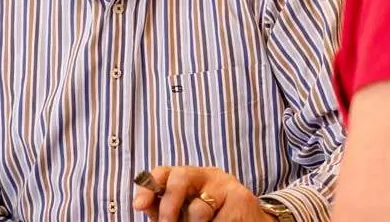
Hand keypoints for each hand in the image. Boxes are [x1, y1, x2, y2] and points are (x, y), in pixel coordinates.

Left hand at [132, 166, 275, 221]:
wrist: (250, 221)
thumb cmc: (212, 217)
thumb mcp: (185, 212)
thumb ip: (163, 209)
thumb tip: (143, 205)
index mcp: (187, 176)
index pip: (162, 172)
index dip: (148, 187)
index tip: (138, 206)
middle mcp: (206, 174)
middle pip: (179, 180)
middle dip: (169, 206)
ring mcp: (225, 184)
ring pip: (199, 209)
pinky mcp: (241, 199)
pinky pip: (219, 221)